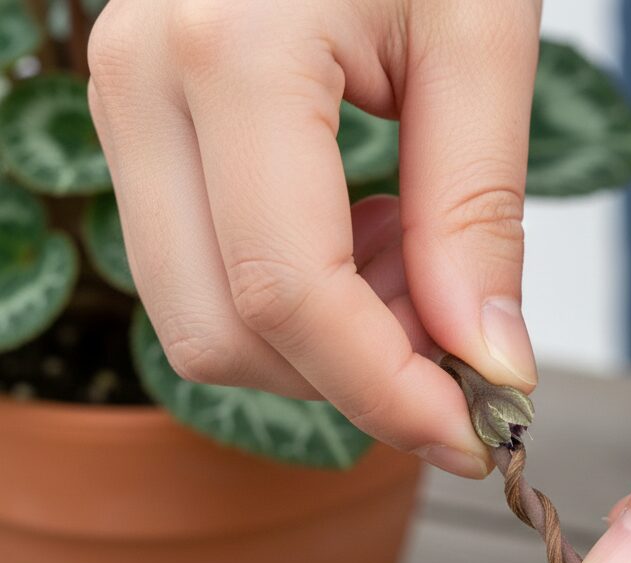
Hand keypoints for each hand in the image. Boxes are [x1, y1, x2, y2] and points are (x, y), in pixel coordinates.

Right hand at [87, 0, 540, 476]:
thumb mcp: (481, 40)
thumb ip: (477, 214)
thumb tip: (487, 365)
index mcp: (228, 55)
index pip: (290, 296)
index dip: (388, 394)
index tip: (476, 437)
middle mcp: (142, 88)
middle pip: (227, 336)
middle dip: (355, 381)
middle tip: (459, 348)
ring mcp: (125, 111)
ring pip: (206, 325)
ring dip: (329, 346)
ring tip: (419, 270)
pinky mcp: (145, 134)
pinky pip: (206, 281)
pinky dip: (301, 307)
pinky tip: (370, 245)